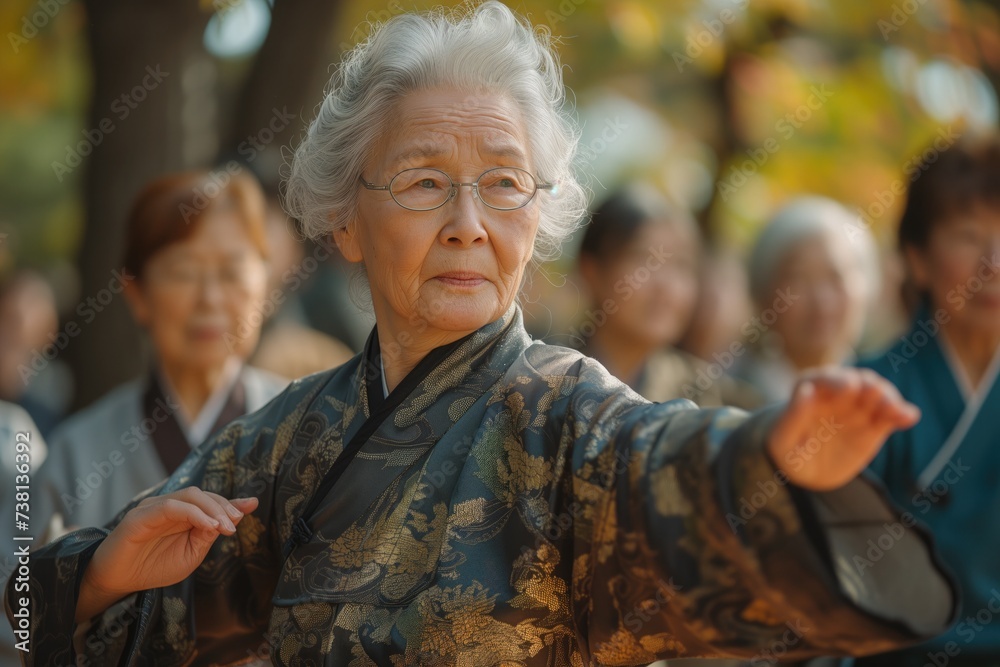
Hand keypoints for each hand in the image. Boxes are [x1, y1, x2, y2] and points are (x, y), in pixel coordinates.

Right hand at [75, 487, 257, 622]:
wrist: (118, 582)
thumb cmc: (153, 567)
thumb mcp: (190, 555)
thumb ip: (208, 535)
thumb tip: (233, 519)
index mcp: (184, 515)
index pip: (211, 501)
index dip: (232, 501)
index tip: (252, 504)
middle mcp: (171, 506)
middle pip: (203, 495)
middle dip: (225, 506)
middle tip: (237, 523)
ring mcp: (155, 507)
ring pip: (190, 496)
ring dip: (213, 509)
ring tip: (227, 527)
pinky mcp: (141, 515)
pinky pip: (171, 507)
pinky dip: (194, 514)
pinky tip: (209, 526)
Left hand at [768, 367, 918, 490]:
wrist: (805, 470)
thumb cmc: (787, 450)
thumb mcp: (783, 439)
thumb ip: (794, 415)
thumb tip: (805, 389)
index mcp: (811, 389)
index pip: (826, 378)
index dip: (838, 381)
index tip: (849, 388)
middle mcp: (838, 393)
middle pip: (858, 382)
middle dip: (868, 386)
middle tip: (876, 396)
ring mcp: (858, 407)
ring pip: (878, 395)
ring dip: (888, 398)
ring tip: (894, 410)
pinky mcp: (875, 424)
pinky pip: (891, 415)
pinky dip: (902, 413)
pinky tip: (909, 417)